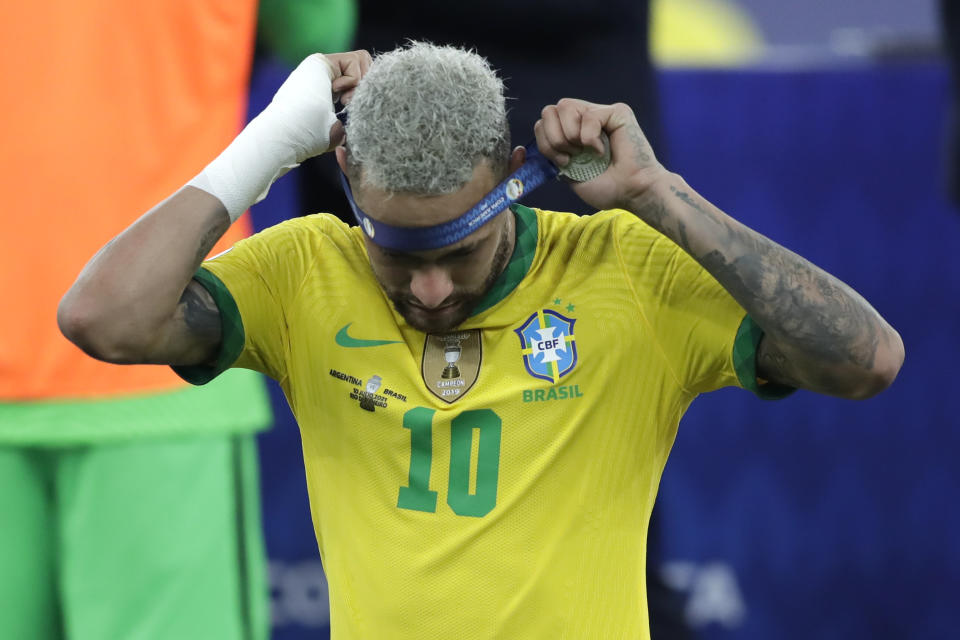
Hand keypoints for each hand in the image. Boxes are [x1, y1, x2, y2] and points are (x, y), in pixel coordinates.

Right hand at [267, 50, 371, 159]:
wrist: (291, 131)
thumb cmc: (309, 137)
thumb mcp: (334, 130)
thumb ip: (347, 122)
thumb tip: (358, 124)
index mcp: (328, 87)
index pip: (361, 78)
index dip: (365, 91)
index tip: (351, 108)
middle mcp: (325, 73)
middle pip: (365, 63)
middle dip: (366, 83)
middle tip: (350, 102)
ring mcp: (322, 64)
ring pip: (363, 58)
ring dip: (361, 80)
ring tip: (345, 99)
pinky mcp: (322, 60)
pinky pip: (355, 60)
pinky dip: (353, 80)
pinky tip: (336, 93)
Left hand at [534, 99, 667, 211]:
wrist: (632, 193)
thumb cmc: (607, 187)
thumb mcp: (569, 173)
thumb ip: (553, 153)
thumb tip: (535, 137)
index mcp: (573, 132)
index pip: (544, 121)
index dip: (546, 142)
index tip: (564, 162)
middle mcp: (585, 119)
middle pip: (549, 110)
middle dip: (554, 138)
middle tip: (572, 157)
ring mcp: (600, 113)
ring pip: (564, 106)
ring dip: (570, 135)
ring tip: (586, 151)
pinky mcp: (617, 111)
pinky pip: (589, 115)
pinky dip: (591, 138)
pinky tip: (602, 150)